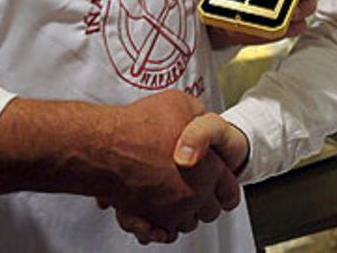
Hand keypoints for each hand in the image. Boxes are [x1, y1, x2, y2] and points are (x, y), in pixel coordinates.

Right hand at [96, 91, 240, 243]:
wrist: (106, 145)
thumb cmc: (142, 125)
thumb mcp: (182, 104)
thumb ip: (198, 117)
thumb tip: (199, 120)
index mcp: (210, 168)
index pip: (229, 191)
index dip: (226, 189)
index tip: (223, 189)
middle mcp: (194, 194)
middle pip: (210, 212)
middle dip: (205, 203)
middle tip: (197, 192)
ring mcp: (171, 210)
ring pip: (185, 224)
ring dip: (182, 215)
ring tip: (174, 201)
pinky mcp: (147, 219)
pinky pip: (159, 232)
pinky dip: (158, 228)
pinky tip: (154, 218)